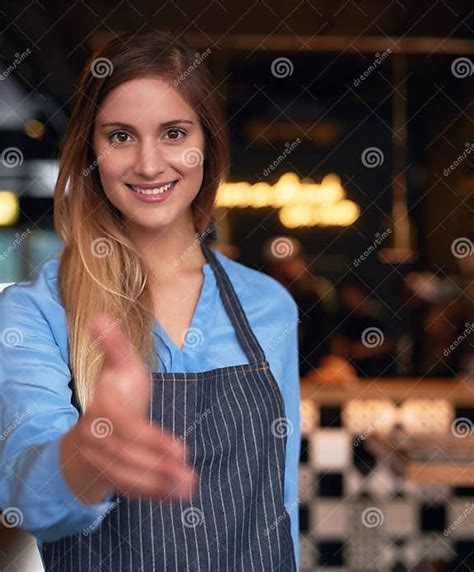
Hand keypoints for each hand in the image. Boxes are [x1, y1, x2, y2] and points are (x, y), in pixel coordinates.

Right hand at [68, 314, 196, 502]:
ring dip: (159, 485)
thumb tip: (100, 316)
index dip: (154, 440)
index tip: (181, 449)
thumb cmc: (114, 392)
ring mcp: (101, 460)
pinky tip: (178, 496)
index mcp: (102, 409)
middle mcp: (96, 438)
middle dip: (160, 468)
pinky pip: (130, 488)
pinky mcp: (110, 476)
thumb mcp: (118, 365)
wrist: (90, 426)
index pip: (129, 429)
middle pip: (130, 456)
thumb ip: (113, 344)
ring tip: (189, 488)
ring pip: (129, 477)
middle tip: (190, 475)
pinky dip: (153, 494)